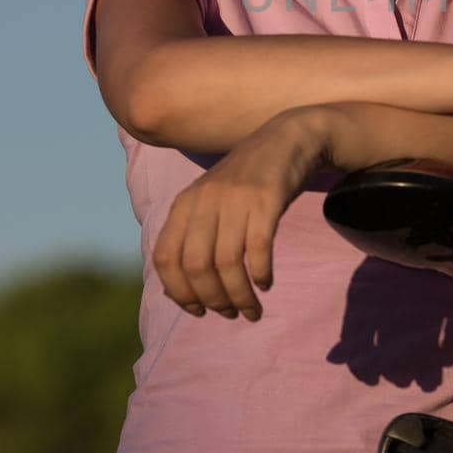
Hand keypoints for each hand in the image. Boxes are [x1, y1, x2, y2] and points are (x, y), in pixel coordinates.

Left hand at [152, 107, 337, 320]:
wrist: (287, 139)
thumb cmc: (247, 181)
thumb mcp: (209, 203)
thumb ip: (190, 239)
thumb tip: (175, 294)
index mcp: (184, 203)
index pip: (165, 258)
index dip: (178, 291)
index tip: (198, 310)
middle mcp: (204, 200)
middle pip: (196, 266)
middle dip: (213, 299)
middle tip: (231, 313)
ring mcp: (235, 198)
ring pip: (227, 263)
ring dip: (239, 295)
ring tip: (251, 310)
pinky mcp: (266, 198)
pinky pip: (258, 247)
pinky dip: (260, 273)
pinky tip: (266, 283)